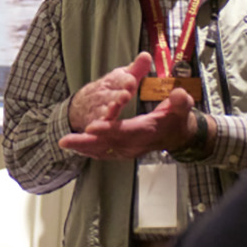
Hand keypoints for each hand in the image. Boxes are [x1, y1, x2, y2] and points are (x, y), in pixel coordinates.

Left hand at [61, 86, 199, 161]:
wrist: (178, 135)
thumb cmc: (177, 118)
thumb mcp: (182, 107)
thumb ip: (180, 102)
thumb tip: (179, 94)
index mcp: (147, 131)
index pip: (125, 132)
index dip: (108, 130)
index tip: (91, 127)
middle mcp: (135, 143)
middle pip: (107, 144)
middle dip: (86, 143)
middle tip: (65, 140)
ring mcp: (128, 149)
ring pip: (102, 151)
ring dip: (82, 148)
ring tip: (64, 143)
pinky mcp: (123, 151)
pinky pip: (103, 152)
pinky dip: (88, 150)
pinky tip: (74, 146)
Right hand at [67, 53, 151, 131]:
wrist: (83, 103)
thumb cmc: (111, 89)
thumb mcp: (122, 77)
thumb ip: (136, 68)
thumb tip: (146, 55)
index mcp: (113, 81)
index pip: (119, 80)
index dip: (125, 81)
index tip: (131, 81)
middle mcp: (104, 94)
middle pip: (111, 95)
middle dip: (117, 95)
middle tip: (125, 95)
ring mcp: (97, 108)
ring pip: (103, 109)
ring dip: (108, 110)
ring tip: (113, 108)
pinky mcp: (93, 122)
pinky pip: (96, 124)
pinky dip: (98, 125)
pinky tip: (103, 125)